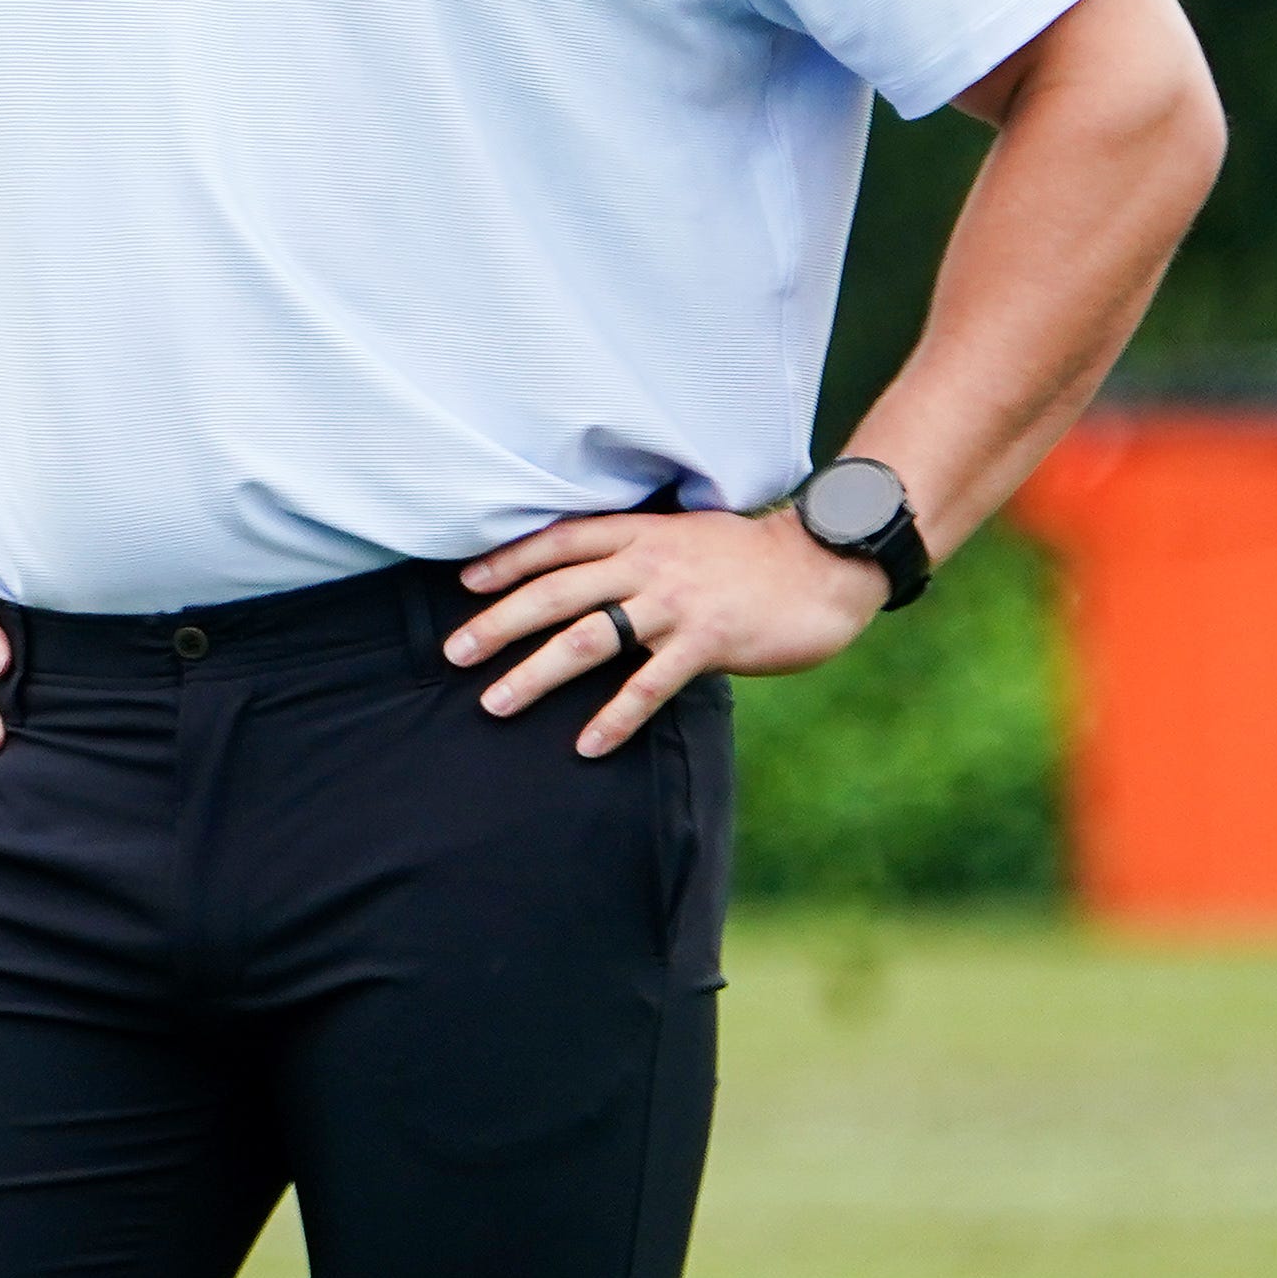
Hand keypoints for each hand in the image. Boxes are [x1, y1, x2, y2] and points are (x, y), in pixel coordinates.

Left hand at [448, 504, 887, 755]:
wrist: (822, 564)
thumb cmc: (746, 555)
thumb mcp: (680, 534)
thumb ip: (632, 549)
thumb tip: (582, 572)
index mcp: (637, 533)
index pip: (557, 542)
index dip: (507, 561)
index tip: (464, 583)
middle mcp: (646, 563)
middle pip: (555, 593)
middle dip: (499, 623)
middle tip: (454, 653)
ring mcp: (675, 603)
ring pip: (588, 639)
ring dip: (536, 674)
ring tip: (496, 703)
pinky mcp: (707, 642)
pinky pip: (648, 685)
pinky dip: (614, 716)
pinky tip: (586, 744)